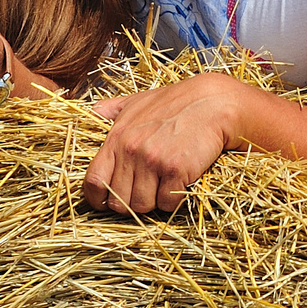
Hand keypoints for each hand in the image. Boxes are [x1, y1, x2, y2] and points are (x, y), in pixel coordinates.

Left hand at [82, 73, 252, 213]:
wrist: (214, 103)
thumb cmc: (177, 103)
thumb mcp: (138, 101)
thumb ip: (112, 110)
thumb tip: (92, 112)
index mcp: (117, 137)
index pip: (93, 181)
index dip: (98, 197)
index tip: (107, 201)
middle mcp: (131, 150)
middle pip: (118, 201)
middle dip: (130, 203)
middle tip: (145, 192)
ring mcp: (153, 161)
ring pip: (142, 206)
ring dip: (153, 202)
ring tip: (163, 186)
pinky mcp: (176, 170)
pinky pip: (167, 203)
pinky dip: (173, 200)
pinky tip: (179, 183)